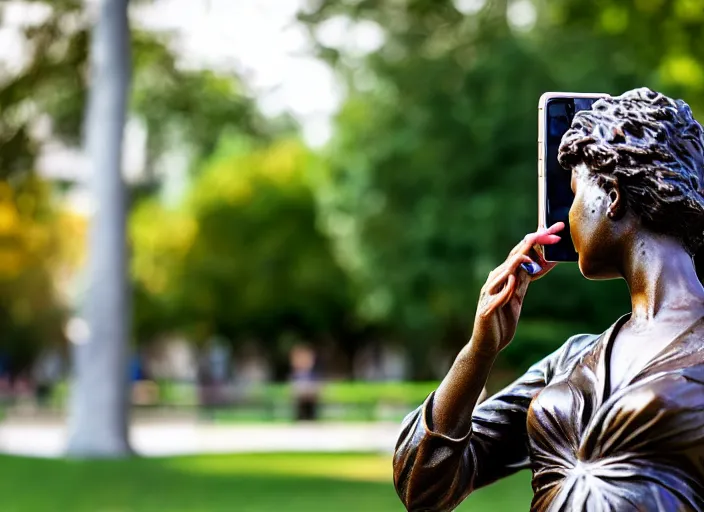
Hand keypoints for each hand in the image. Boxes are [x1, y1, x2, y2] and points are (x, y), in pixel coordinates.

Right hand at [472, 222, 563, 353]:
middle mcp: (495, 282)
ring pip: (503, 273)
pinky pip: (497, 296)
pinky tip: (512, 279)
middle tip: (549, 232)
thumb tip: (535, 265)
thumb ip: (523, 282)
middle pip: (514, 258)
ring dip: (516, 262)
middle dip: (532, 244)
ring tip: (528, 253)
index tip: (555, 231)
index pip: (522, 255)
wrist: (486, 344)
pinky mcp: (486, 309)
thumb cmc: (501, 322)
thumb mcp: (516, 299)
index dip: (539, 242)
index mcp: (504, 278)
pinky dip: (505, 288)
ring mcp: (489, 295)